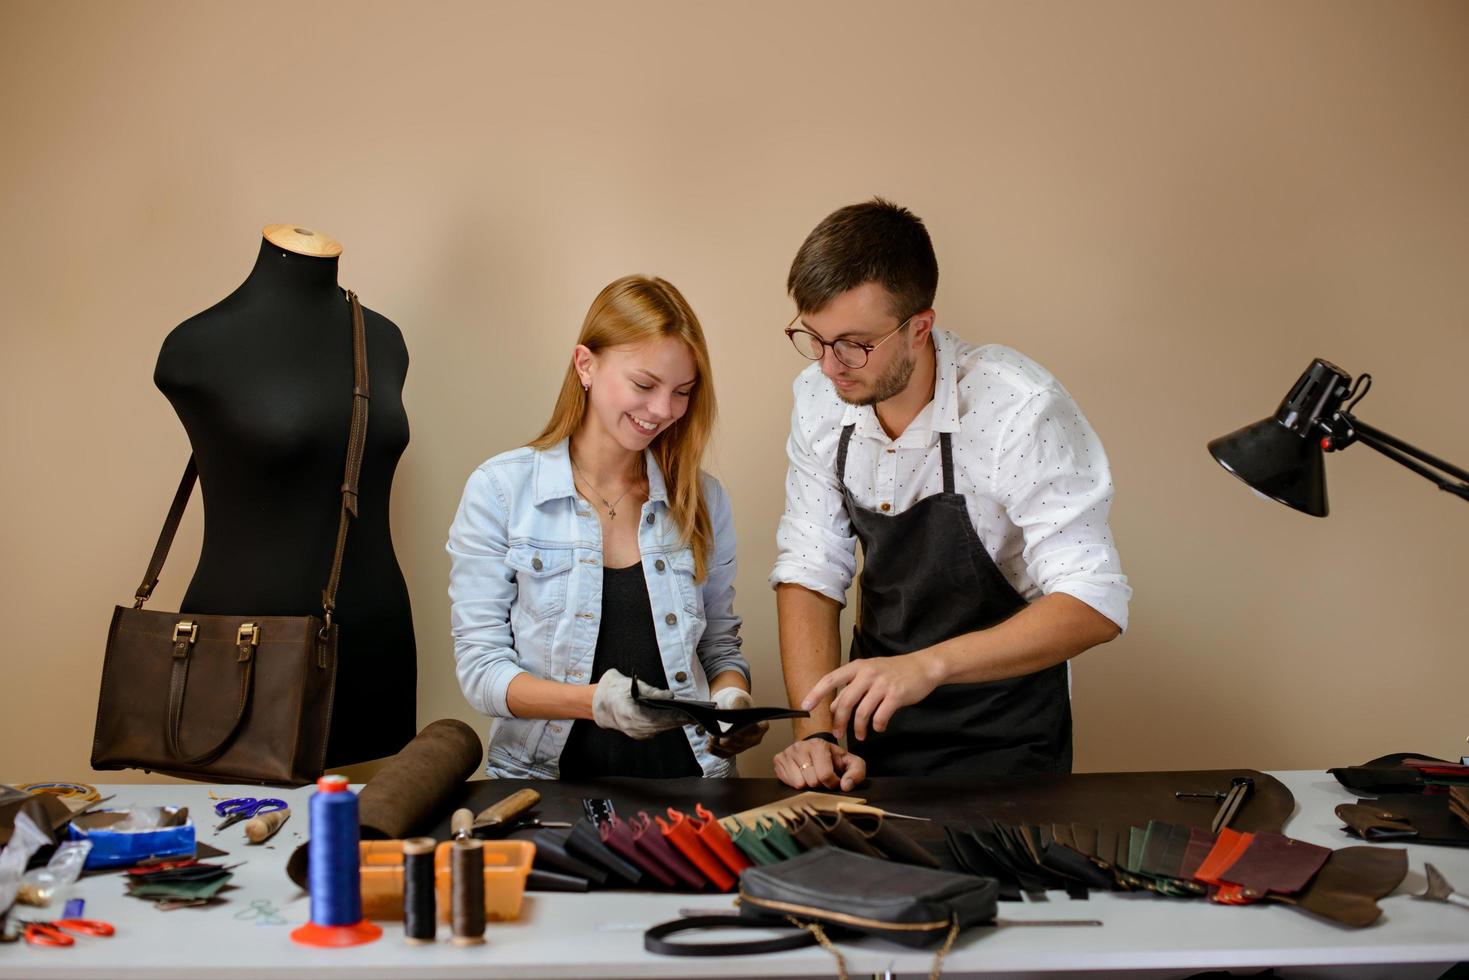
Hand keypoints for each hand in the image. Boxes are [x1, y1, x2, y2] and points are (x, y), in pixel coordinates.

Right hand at [590, 668, 683, 739]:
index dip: (672, 716)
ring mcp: (633, 732)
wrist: (600, 703)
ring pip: (659, 729)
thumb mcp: (633, 685)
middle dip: (678, 720)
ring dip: (674, 724)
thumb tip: (670, 696)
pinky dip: (667, 725)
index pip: (654, 716)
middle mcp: (630, 726)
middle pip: (659, 725)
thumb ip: (652, 691)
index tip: (686, 712)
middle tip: (695, 715)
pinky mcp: (637, 735)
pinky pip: (655, 731)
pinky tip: (678, 719)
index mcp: (627, 711)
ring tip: (691, 717)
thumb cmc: (617, 689)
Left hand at [707, 687, 767, 757]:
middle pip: (740, 741)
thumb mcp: (739, 699)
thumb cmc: (736, 702)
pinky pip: (724, 754)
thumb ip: (738, 704)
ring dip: (719, 744)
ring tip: (710, 736)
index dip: (744, 730)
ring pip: (731, 749)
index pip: (755, 730)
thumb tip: (735, 712)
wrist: (730, 707)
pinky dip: (715, 751)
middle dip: (728, 737)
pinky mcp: (733, 751)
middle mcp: (755, 738)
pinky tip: (708, 747)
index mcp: (762, 726)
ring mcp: (744, 746)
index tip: (733, 727)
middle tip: (716, 732)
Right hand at [772, 737, 866, 791]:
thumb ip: (856, 772)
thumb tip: (846, 785)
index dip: (832, 783)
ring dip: (808, 785)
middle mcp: (801, 746)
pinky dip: (796, 783)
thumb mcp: (850, 763)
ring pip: (800, 784)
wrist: (814, 750)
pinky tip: (801, 774)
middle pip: (812, 781)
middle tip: (821, 777)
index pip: (825, 775)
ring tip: (811, 775)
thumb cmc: (832, 758)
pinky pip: (788, 782)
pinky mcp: (778, 759)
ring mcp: (788, 752)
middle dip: (819, 784)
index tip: (833, 779)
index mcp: (819, 744)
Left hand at [801, 651, 943, 740]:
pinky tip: (879, 728)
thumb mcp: (868, 674)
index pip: (831, 680)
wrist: (923, 667)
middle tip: (837, 734)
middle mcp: (868, 673)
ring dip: (858, 728)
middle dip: (839, 721)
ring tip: (859, 736)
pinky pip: (880, 716)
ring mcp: (882, 684)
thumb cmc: (893, 671)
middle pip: (845, 702)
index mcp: (857, 667)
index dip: (816, 693)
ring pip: (862, 712)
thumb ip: (851, 688)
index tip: (805, 706)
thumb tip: (833, 707)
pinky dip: (877, 726)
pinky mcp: (897, 695)